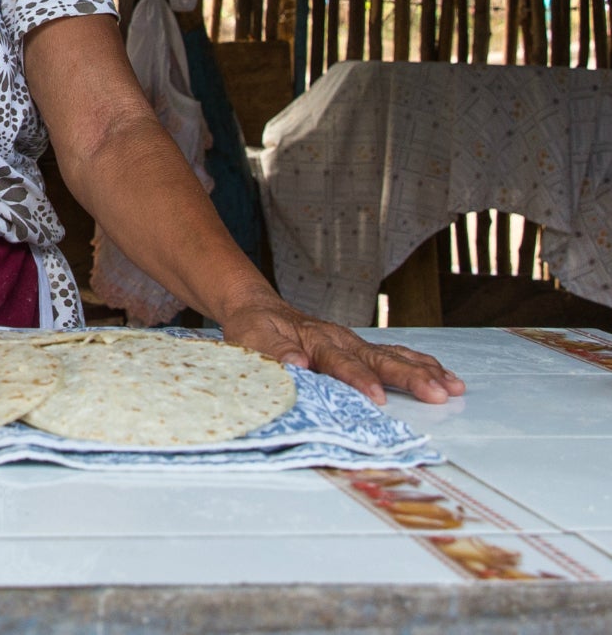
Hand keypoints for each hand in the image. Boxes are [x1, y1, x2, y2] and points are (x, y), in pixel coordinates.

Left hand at [217, 294, 464, 404]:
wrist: (259, 308)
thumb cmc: (254, 327)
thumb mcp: (252, 337)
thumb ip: (275, 351)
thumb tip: (299, 365)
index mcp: (314, 340)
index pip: (340, 362)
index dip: (359, 379)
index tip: (377, 397)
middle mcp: (341, 340)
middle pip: (379, 359)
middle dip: (410, 377)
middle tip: (437, 393)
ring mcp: (354, 343)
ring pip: (394, 356)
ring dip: (424, 372)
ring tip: (453, 388)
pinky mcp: (361, 349)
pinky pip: (397, 355)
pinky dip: (422, 365)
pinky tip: (446, 377)